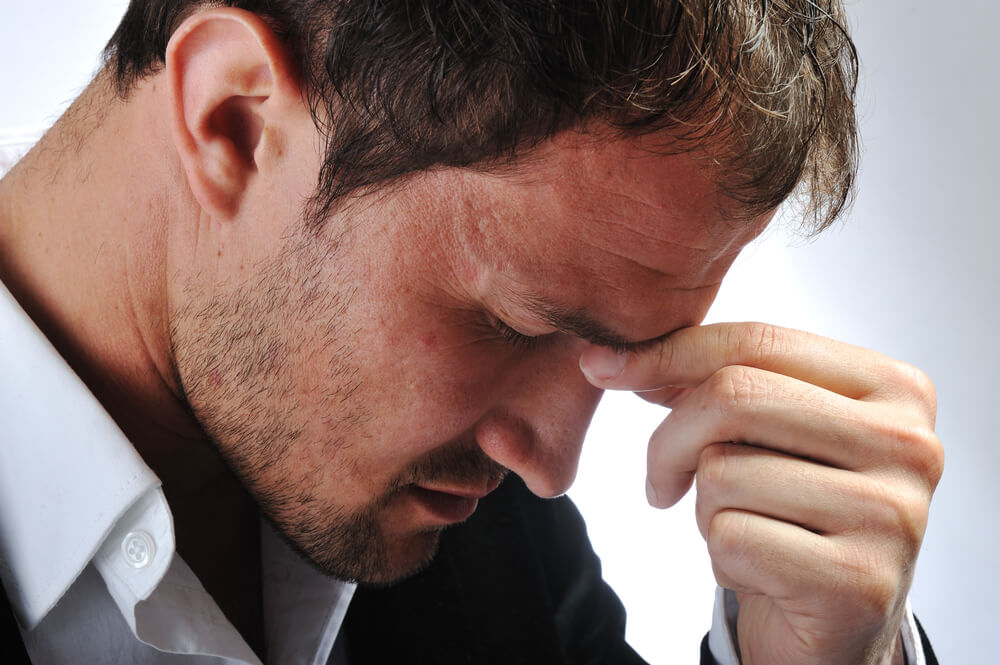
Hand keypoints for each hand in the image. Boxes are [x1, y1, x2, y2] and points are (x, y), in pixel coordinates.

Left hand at [579, 322, 941, 664]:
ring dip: (706, 511)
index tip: (603, 367)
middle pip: (734, 396)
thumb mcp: (762, 436)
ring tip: (747, 532)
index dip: (668, 351)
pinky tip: (760, 572)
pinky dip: (722, 559)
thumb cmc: (792, 517)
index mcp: (894, 389)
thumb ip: (710, 384)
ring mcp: (892, 515)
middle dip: (670, 440)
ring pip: (724, 471)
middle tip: (662, 481)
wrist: (832, 626)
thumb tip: (615, 358)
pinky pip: (732, 538)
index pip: (759, 341)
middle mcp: (908, 445)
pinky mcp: (859, 581)